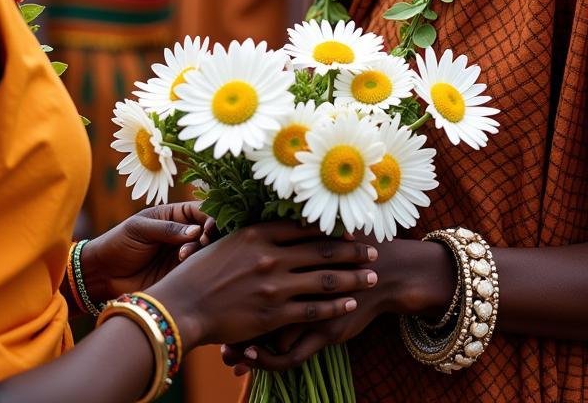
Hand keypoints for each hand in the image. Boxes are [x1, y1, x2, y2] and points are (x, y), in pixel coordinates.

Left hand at [82, 202, 215, 300]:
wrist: (103, 274)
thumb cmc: (118, 243)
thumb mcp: (140, 229)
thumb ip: (168, 229)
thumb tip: (197, 230)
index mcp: (173, 215)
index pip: (199, 210)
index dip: (209, 216)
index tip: (208, 227)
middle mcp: (181, 233)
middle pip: (207, 230)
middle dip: (209, 234)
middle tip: (202, 241)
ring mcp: (181, 254)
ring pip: (204, 250)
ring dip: (201, 251)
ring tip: (183, 255)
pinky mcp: (178, 274)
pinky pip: (195, 269)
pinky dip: (196, 266)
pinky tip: (184, 265)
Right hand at [148, 221, 379, 352]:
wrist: (182, 307)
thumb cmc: (198, 273)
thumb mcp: (224, 242)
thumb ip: (252, 237)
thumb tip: (273, 227)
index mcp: (257, 233)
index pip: (303, 226)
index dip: (330, 229)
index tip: (348, 230)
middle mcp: (270, 255)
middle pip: (322, 250)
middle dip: (352, 250)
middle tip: (373, 250)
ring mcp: (274, 285)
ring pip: (324, 279)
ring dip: (353, 277)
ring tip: (371, 276)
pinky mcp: (274, 314)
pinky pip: (314, 309)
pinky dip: (335, 306)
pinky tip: (351, 304)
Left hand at [221, 236, 453, 373]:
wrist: (386, 270)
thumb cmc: (345, 247)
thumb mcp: (310, 233)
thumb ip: (283, 235)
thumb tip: (251, 229)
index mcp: (284, 254)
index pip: (243, 275)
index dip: (220, 286)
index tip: (201, 296)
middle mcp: (293, 283)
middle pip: (249, 306)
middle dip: (225, 321)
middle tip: (205, 327)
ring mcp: (308, 311)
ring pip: (265, 336)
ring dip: (242, 346)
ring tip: (224, 353)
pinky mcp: (324, 332)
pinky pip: (289, 354)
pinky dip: (267, 358)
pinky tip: (251, 357)